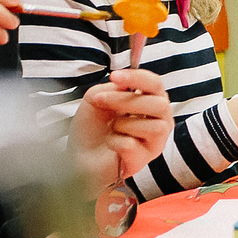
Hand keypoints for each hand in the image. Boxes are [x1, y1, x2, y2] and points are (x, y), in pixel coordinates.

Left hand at [71, 68, 169, 188]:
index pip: (155, 84)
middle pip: (160, 104)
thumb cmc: (91, 131)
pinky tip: (111, 144)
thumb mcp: (95, 98)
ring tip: (111, 129)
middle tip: (101, 101)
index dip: (138, 77)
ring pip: (153, 127)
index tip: (116, 76)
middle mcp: (158, 121)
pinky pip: (133, 144)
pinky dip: (114, 141)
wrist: (77, 157)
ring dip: (123, 124)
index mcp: (149, 103)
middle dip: (126, 100)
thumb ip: (112, 88)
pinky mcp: (143, 160)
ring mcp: (154, 142)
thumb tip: (124, 87)